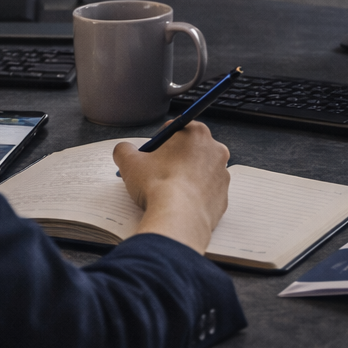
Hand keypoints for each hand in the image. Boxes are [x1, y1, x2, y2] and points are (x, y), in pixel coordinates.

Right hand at [113, 122, 230, 253]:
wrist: (178, 217)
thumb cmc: (159, 186)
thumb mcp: (129, 162)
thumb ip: (124, 149)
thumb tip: (123, 150)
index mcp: (195, 132)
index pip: (174, 129)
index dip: (158, 143)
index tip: (151, 156)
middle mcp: (214, 149)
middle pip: (189, 150)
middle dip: (174, 160)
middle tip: (157, 174)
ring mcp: (222, 174)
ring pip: (199, 171)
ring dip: (185, 177)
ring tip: (168, 191)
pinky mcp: (224, 196)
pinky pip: (206, 192)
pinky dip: (194, 196)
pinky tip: (180, 203)